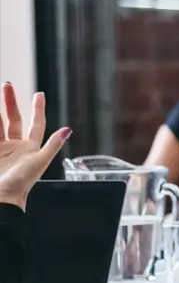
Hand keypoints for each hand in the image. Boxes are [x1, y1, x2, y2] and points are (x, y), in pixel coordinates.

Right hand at [0, 83, 71, 209]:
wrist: (1, 198)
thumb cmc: (22, 183)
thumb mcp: (39, 162)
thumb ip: (53, 145)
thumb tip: (68, 129)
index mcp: (31, 147)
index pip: (36, 123)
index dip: (38, 109)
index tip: (39, 94)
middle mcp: (16, 146)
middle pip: (13, 119)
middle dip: (9, 102)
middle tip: (6, 84)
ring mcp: (1, 149)